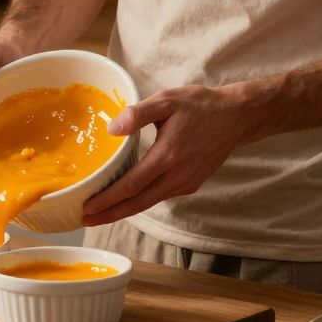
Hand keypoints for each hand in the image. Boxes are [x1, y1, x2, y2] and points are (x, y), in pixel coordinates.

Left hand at [81, 85, 255, 225]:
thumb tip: (111, 129)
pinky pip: (160, 195)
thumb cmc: (199, 106)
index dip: (108, 199)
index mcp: (167, 156)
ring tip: (101, 213)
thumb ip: (137, 114)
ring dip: (124, 210)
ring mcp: (186, 183)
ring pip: (149, 202)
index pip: (131, 185)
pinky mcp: (191, 184)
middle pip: (137, 203)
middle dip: (110, 214)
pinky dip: (141, 200)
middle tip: (85, 220)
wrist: (236, 117)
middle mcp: (177, 176)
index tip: (88, 207)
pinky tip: (127, 198)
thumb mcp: (166, 100)